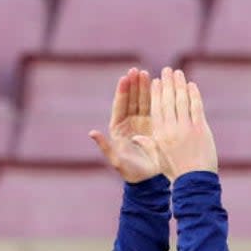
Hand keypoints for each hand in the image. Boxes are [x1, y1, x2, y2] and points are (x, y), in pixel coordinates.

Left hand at [88, 68, 161, 183]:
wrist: (149, 180)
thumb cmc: (130, 171)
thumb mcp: (116, 160)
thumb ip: (104, 146)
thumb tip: (91, 133)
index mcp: (118, 128)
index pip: (120, 106)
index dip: (122, 92)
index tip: (125, 78)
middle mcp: (129, 123)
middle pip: (131, 100)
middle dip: (133, 85)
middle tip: (135, 70)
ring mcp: (142, 123)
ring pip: (142, 101)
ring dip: (144, 87)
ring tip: (145, 73)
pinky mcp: (154, 125)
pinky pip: (154, 108)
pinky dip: (155, 97)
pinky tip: (158, 86)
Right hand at [133, 68, 216, 181]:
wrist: (194, 181)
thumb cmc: (175, 171)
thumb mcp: (158, 158)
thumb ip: (149, 144)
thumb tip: (136, 137)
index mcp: (159, 134)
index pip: (155, 108)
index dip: (155, 93)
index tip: (155, 81)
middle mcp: (171, 128)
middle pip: (167, 100)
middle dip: (166, 83)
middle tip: (166, 70)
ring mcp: (187, 128)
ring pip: (182, 100)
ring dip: (179, 84)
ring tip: (178, 72)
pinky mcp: (200, 129)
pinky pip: (196, 107)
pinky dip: (194, 94)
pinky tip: (192, 85)